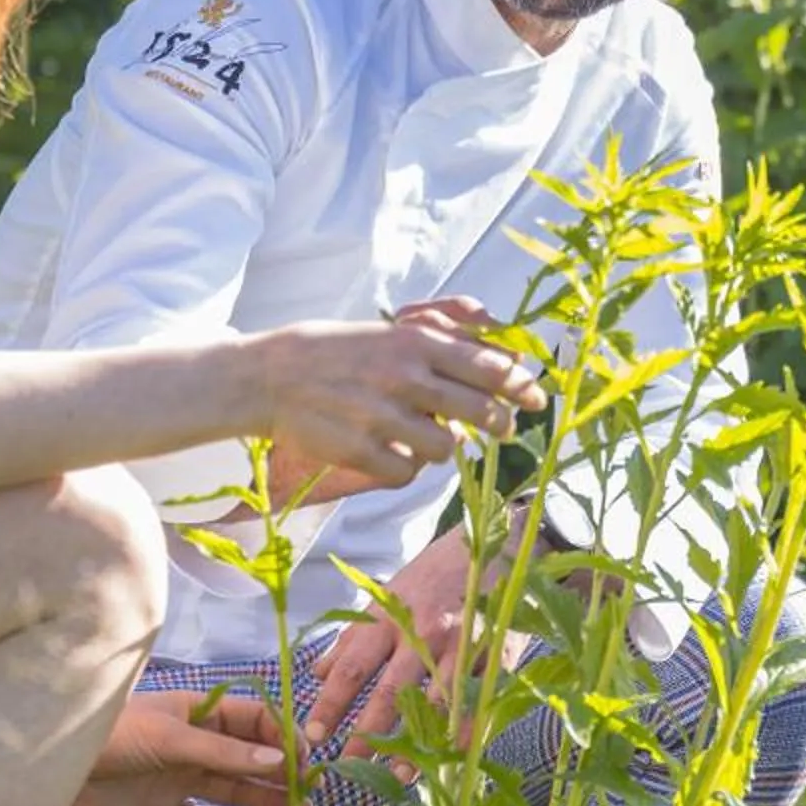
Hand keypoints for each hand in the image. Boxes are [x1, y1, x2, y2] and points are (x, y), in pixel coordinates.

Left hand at [70, 690, 292, 805]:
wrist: (55, 767)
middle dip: (279, 774)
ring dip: (260, 801)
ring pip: (231, 791)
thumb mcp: (171, 738)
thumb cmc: (113, 735)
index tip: (306, 758)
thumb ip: (222, 752)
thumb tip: (277, 760)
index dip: (282, 737)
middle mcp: (194, 745)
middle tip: (309, 795)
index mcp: (199, 713)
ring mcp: (179, 779)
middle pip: (247, 758)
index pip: (254, 720)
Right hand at [248, 297, 545, 494]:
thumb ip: (440, 345)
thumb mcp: (389, 333)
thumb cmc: (336, 351)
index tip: (536, 397)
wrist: (269, 376)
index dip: (521, 385)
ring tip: (424, 435)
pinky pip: (408, 472)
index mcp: (415, 343)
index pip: (490, 367)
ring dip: (444, 446)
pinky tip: (390, 451)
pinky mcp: (361, 450)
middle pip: (482, 411)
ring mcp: (383, 416)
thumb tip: (498, 359)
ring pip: (448, 448)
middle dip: (500, 424)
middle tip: (502, 428)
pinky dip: (405, 467)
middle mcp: (405, 377)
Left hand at [302, 512, 536, 756]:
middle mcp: (421, 631)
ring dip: (416, 741)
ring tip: (399, 775)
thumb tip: (315, 674)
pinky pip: (477, 699)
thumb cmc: (431, 576)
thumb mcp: (385, 597)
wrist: (491, 547)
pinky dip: (463, 731)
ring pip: (434, 701)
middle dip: (366, 734)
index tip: (313, 735)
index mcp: (388, 617)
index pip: (351, 667)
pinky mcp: (494, 652)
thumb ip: (352, 637)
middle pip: (389, 691)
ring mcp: (460, 643)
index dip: (331, 703)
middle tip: (348, 768)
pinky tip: (451, 757)